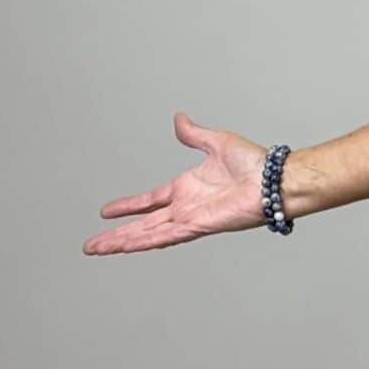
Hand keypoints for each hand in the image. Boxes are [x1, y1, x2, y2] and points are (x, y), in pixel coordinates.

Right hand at [83, 113, 272, 254]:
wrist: (275, 180)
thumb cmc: (255, 164)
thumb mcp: (216, 141)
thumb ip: (194, 135)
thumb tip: (180, 120)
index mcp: (187, 189)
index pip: (150, 200)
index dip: (129, 206)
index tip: (107, 212)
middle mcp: (186, 207)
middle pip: (143, 224)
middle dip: (116, 234)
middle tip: (92, 244)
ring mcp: (190, 219)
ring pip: (148, 234)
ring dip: (122, 242)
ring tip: (97, 249)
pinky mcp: (198, 226)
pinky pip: (165, 236)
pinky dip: (144, 241)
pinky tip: (125, 246)